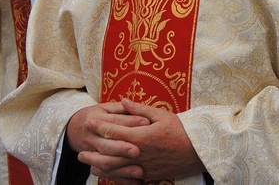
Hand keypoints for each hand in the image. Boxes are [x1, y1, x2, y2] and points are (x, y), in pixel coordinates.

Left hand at [79, 99, 203, 181]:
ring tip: (88, 163)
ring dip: (100, 166)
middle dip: (93, 151)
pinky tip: (107, 173)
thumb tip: (123, 101)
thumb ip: (140, 109)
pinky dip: (113, 175)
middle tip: (80, 150)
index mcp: (141, 136)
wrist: (198, 151)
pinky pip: (126, 177)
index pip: (114, 131)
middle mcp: (139, 154)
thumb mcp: (162, 115)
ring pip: (115, 168)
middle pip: (109, 154)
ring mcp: (143, 166)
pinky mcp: (148, 174)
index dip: (99, 126)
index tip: (88, 122)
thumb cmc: (182, 130)